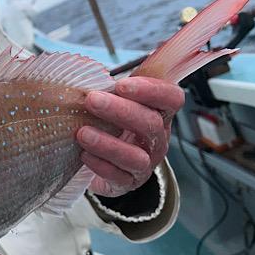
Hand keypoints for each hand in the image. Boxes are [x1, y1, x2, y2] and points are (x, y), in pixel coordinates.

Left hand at [77, 77, 184, 196]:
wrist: (104, 164)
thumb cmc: (110, 125)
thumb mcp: (115, 105)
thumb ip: (110, 89)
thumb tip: (84, 72)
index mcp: (158, 113)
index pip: (171, 98)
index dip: (152, 90)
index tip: (122, 84)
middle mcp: (157, 139)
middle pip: (151, 124)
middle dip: (120, 111)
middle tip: (92, 100)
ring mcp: (145, 164)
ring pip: (136, 156)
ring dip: (108, 143)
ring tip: (82, 133)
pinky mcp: (127, 183)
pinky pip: (118, 176)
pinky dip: (100, 165)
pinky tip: (83, 155)